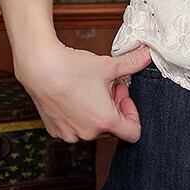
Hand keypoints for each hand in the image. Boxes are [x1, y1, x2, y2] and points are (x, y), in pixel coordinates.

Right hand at [14, 41, 152, 142]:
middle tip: (108, 85)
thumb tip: (148, 55)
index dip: (132, 113)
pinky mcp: (56, 131)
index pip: (133, 133)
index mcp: (105, 121)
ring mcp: (70, 134)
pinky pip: (75, 128)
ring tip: (90, 89)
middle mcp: (88, 134)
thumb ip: (132, 63)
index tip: (123, 95)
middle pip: (112, 127)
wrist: (40, 67)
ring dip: (96, 111)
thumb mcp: (109, 65)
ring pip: (93, 127)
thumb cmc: (73, 68)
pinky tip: (74, 95)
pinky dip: (79, 115)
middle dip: (114, 106)